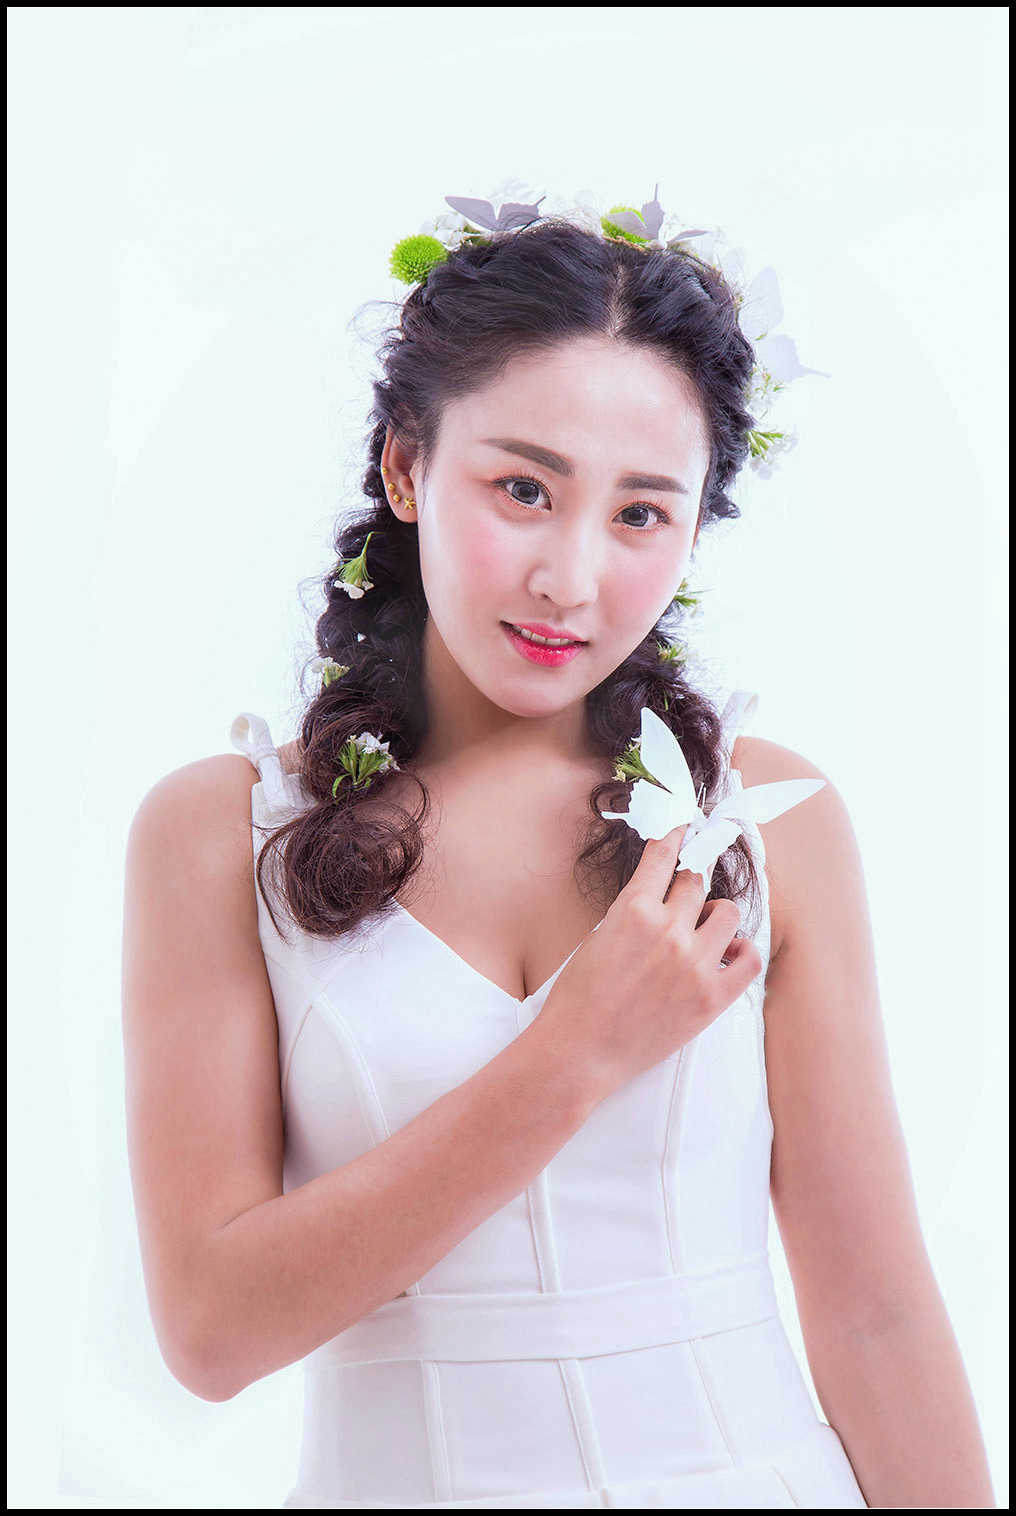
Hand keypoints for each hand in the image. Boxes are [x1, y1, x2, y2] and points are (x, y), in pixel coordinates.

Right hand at [537, 825, 762, 1098]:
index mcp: (634, 910)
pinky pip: (749, 959)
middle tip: (693, 878)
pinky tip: (728, 953)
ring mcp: (694, 964)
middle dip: (694, 876)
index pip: (664, 856)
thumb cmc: (577, 998)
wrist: (578, 1052)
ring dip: (717, 914)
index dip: (677, 834)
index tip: (686, 822)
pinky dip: (742, 951)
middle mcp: (668, 931)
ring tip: (705, 927)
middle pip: (698, 881)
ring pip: (729, 913)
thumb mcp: (598, 937)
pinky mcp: (711, 998)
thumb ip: (634, 912)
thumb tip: (660, 895)